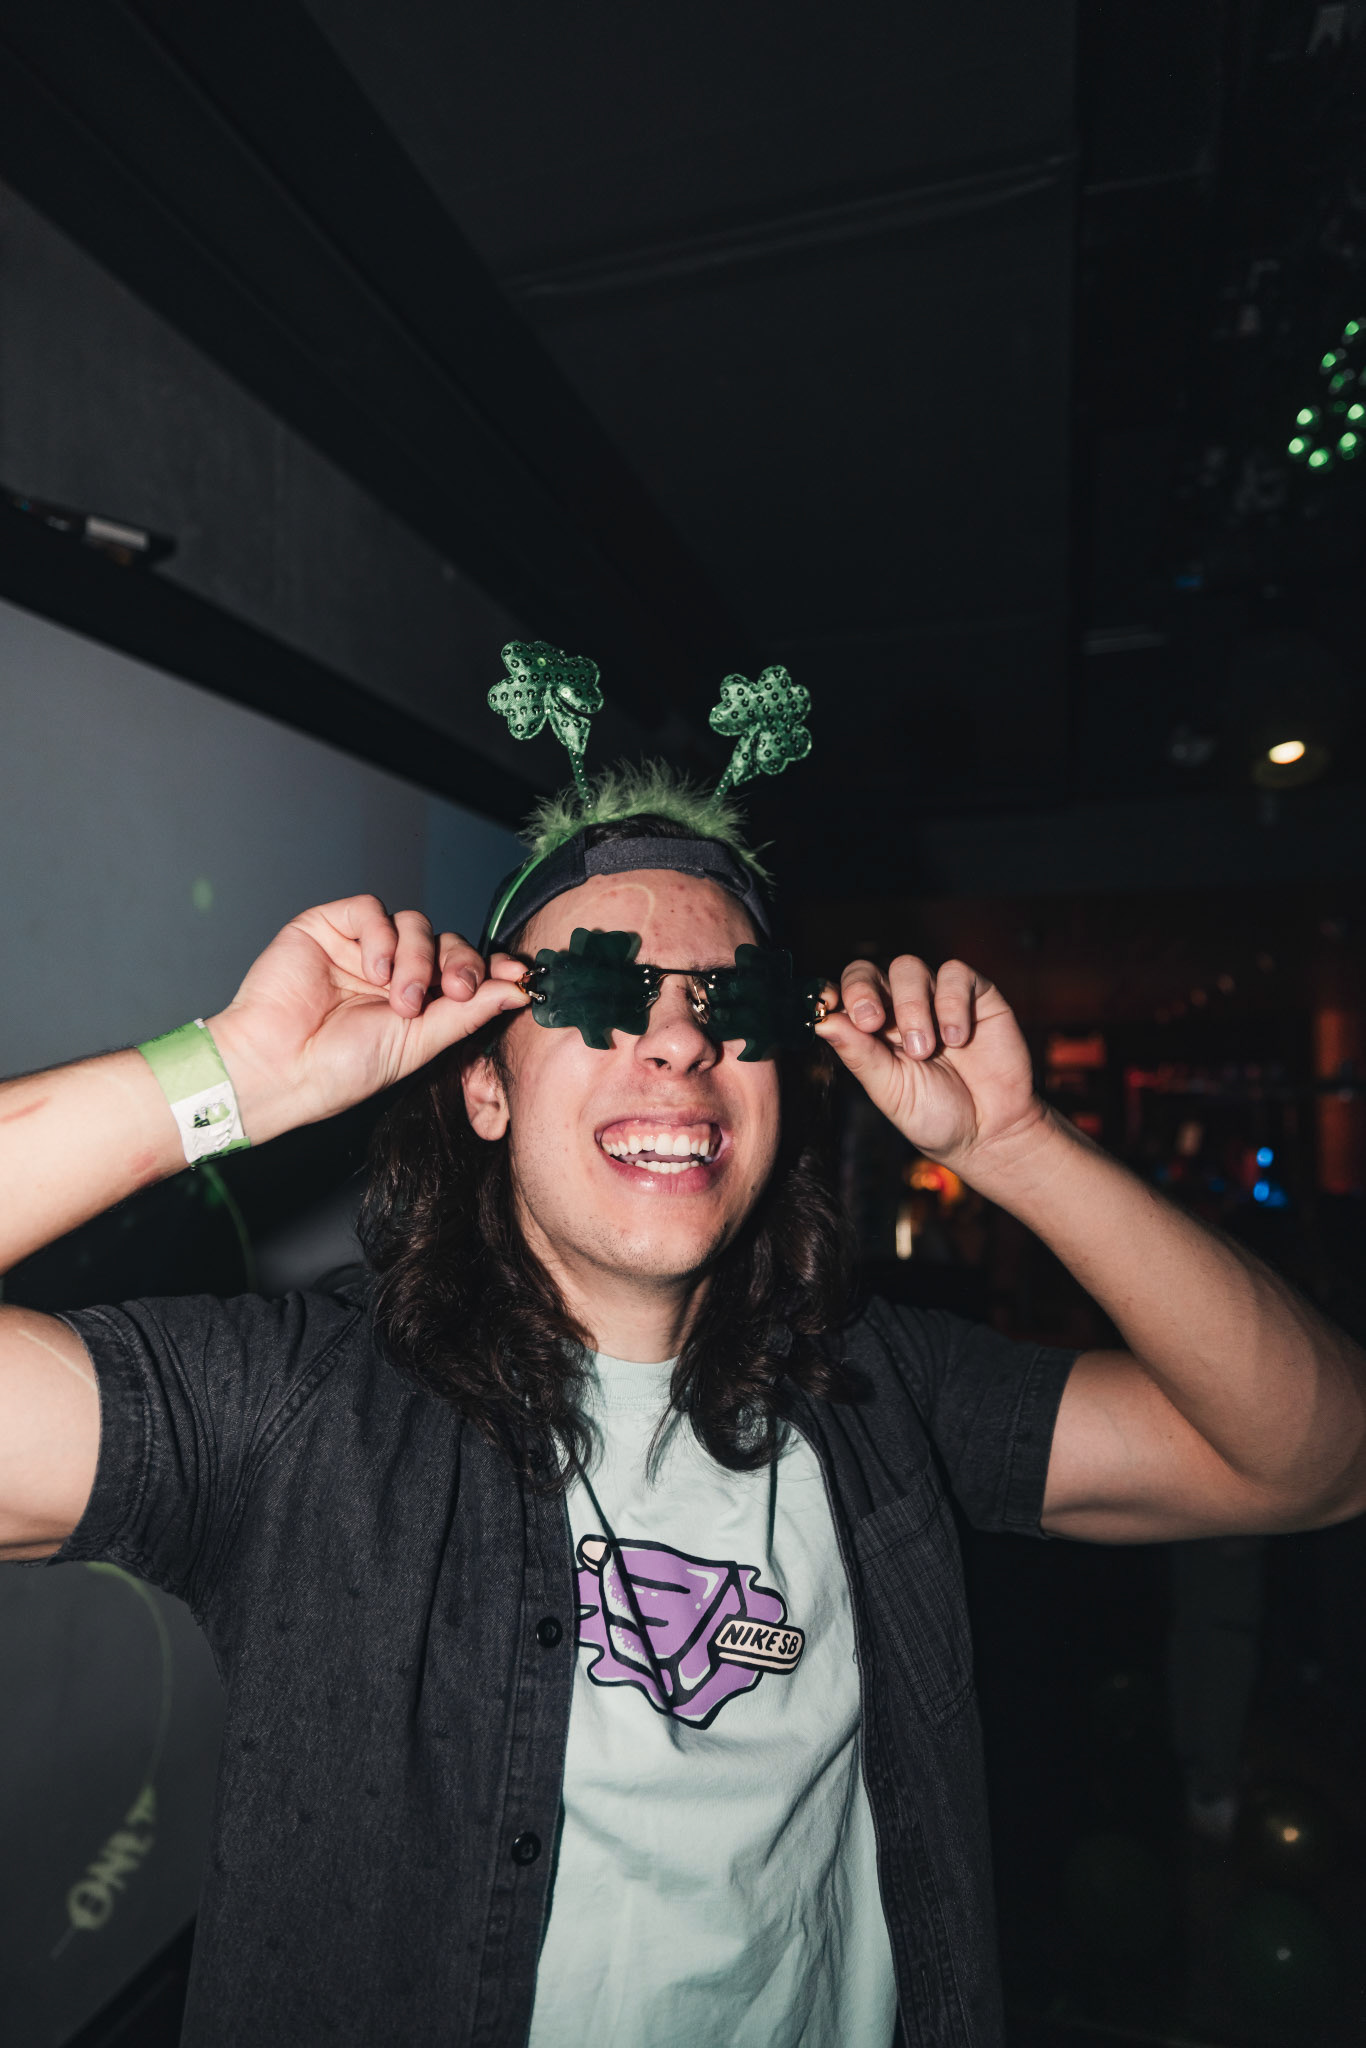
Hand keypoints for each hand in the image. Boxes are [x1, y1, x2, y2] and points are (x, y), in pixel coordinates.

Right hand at [205, 894, 528, 1141]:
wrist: (279, 1067)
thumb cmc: (340, 1068)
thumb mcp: (419, 1044)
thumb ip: (467, 1013)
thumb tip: (518, 991)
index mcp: (417, 1001)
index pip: (464, 969)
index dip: (492, 968)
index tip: (517, 976)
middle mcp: (392, 970)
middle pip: (446, 941)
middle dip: (458, 964)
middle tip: (454, 991)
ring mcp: (361, 947)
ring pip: (414, 923)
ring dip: (417, 958)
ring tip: (398, 998)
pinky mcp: (328, 926)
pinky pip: (372, 909)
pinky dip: (381, 937)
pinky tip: (373, 971)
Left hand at [815, 955, 1044, 1175]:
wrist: (990, 1132)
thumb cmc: (935, 1116)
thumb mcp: (890, 1091)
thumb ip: (859, 1055)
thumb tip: (823, 1022)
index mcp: (872, 1031)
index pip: (844, 995)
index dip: (833, 991)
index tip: (827, 1002)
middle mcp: (899, 1008)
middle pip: (869, 971)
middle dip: (864, 991)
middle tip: (872, 1023)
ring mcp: (937, 998)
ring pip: (909, 968)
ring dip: (911, 1006)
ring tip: (925, 1050)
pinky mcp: (976, 995)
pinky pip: (955, 974)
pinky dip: (952, 1004)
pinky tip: (957, 1039)